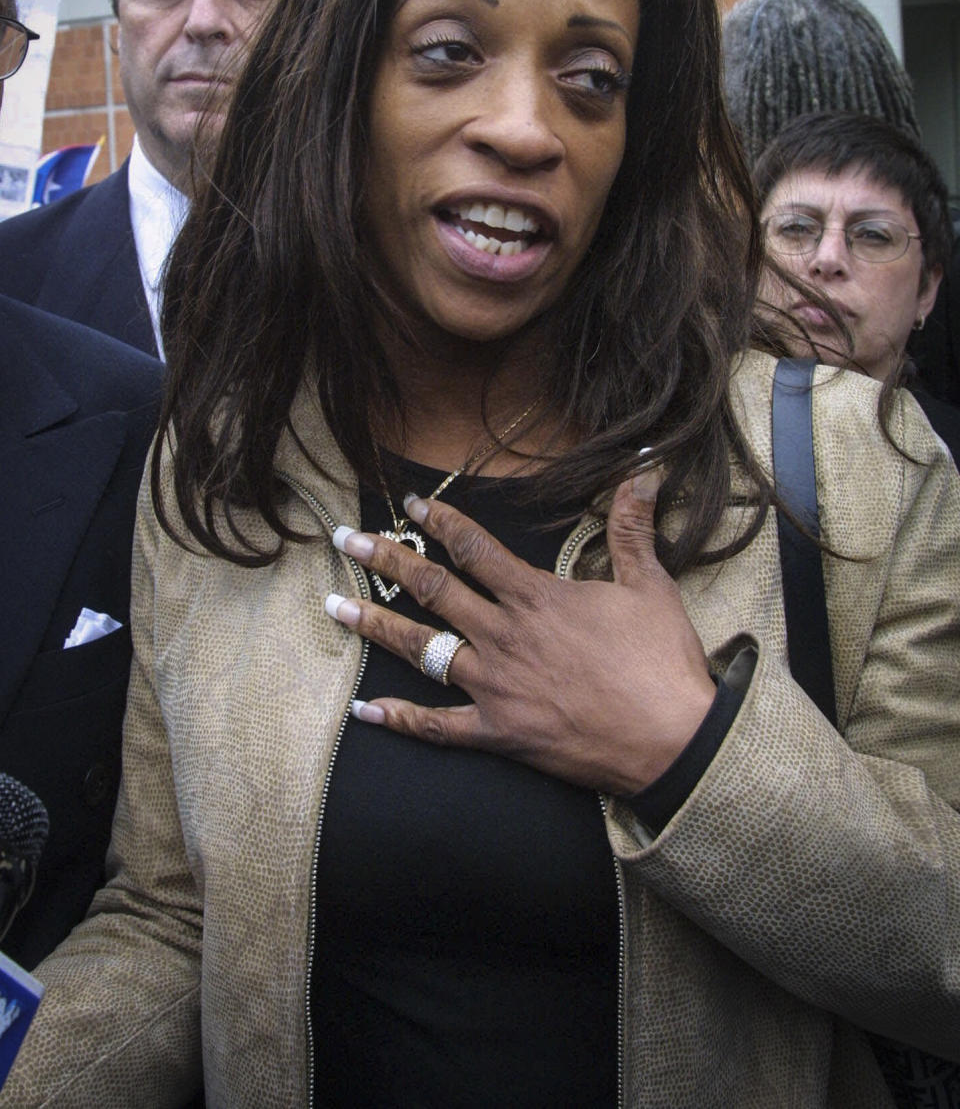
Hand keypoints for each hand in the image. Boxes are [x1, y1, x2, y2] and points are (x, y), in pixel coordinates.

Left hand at [325, 468, 715, 793]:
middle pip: (433, 590)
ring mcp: (496, 687)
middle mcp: (505, 636)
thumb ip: (633, 527)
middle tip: (347, 540)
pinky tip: (363, 710)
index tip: (413, 506)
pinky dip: (400, 719)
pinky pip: (438, 727)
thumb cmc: (661, 663)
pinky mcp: (499, 734)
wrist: (671, 740)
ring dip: (376, 625)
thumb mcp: (651, 585)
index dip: (442, 523)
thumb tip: (644, 469)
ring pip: (422, 649)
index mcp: (536, 598)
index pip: (475, 550)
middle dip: (386, 560)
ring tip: (334, 606)